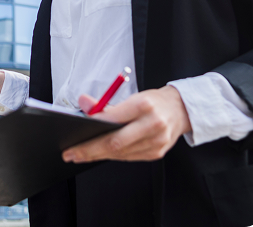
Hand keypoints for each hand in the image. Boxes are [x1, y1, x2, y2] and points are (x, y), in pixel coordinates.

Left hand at [62, 86, 191, 162]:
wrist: (181, 110)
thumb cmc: (152, 101)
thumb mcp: (131, 95)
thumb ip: (106, 103)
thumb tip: (83, 103)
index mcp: (143, 105)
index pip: (113, 119)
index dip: (93, 128)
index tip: (76, 133)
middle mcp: (152, 124)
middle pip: (115, 142)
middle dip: (89, 150)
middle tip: (70, 153)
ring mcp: (156, 142)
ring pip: (121, 153)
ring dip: (98, 155)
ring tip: (79, 155)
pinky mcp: (156, 153)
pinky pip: (129, 157)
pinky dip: (112, 155)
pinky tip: (99, 154)